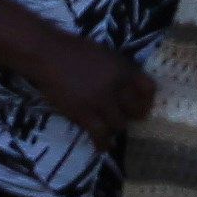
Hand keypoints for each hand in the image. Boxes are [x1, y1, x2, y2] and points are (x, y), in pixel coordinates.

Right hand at [24, 32, 155, 147]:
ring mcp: (101, 101)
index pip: (149, 88)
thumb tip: (128, 88)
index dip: (147, 100)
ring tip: (109, 129)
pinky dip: (102, 143)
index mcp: (123, 68)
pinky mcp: (84, 113)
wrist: (47, 55)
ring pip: (119, 125)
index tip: (142, 105)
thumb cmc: (73, 50)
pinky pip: (100, 134)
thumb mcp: (105, 54)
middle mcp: (117, 86)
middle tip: (124, 118)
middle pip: (135, 110)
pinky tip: (102, 146)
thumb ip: (119, 70)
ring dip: (115, 127)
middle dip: (131, 116)